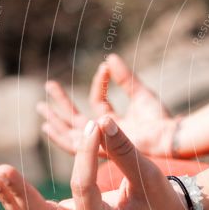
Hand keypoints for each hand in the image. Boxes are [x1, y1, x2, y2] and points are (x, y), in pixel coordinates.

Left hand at [0, 115, 190, 209]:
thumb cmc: (160, 199)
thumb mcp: (148, 174)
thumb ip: (124, 150)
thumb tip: (103, 120)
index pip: (84, 187)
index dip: (87, 153)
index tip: (93, 123)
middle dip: (20, 192)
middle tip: (2, 169)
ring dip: (13, 196)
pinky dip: (20, 201)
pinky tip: (4, 185)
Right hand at [37, 53, 180, 156]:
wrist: (167, 138)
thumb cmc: (160, 120)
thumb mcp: (140, 94)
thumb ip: (124, 78)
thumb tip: (109, 58)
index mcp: (116, 122)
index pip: (98, 103)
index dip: (98, 84)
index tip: (104, 68)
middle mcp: (106, 134)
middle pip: (78, 120)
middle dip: (61, 105)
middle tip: (48, 86)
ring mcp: (102, 144)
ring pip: (71, 133)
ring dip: (56, 120)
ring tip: (41, 107)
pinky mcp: (98, 151)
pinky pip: (75, 146)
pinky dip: (60, 136)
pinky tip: (48, 125)